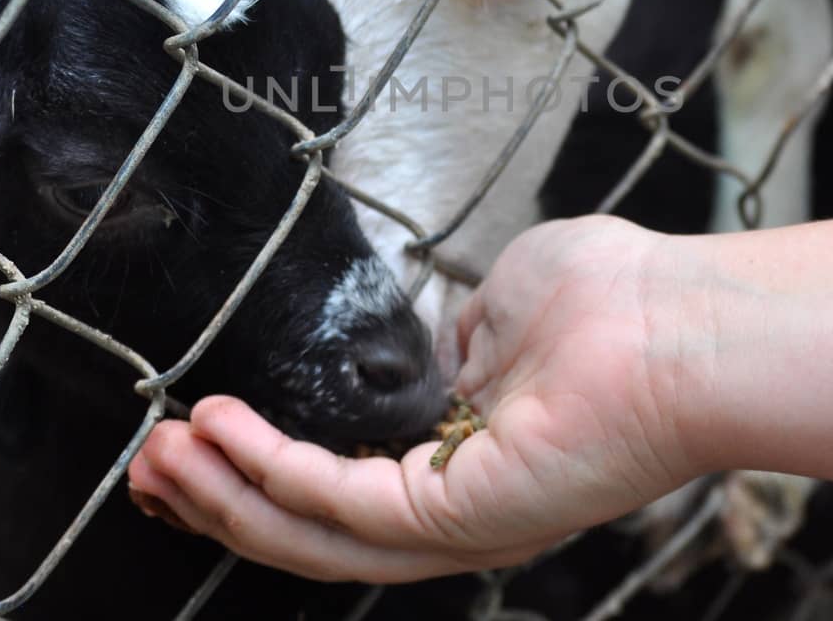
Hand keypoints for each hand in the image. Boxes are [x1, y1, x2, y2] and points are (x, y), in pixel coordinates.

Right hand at [127, 215, 710, 581]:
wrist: (686, 321)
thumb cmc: (613, 299)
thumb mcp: (501, 304)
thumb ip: (451, 336)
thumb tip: (428, 346)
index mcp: (462, 461)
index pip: (338, 487)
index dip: (258, 469)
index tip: (194, 431)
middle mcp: (452, 510)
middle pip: (307, 528)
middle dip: (217, 497)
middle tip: (147, 463)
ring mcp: (456, 522)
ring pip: (309, 532)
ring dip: (223, 493)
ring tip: (160, 452)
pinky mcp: (458, 516)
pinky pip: (338, 501)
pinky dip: (267, 468)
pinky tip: (218, 428)